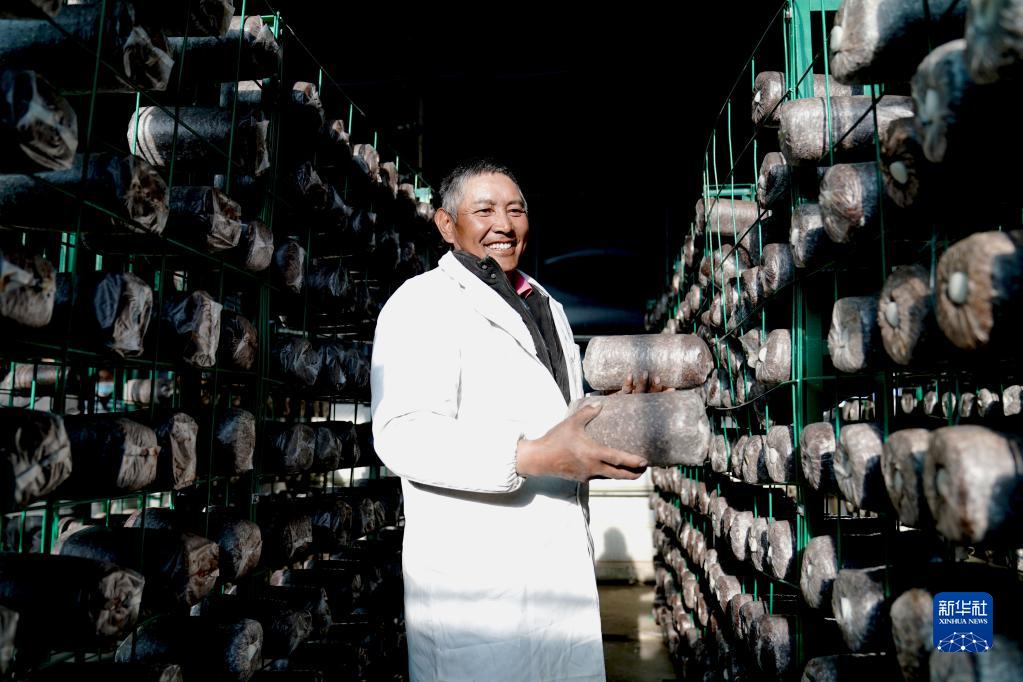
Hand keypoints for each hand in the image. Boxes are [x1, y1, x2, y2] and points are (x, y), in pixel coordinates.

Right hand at [515, 402, 647, 481]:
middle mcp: (593, 467)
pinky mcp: (581, 478)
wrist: (539, 459)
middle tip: (644, 470)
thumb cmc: (555, 439)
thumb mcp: (571, 422)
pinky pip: (599, 476)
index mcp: (593, 453)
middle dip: (633, 474)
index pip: (618, 460)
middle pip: (619, 475)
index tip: (645, 462)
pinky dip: (607, 474)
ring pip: (610, 477)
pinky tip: (608, 468)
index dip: (633, 462)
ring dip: (621, 475)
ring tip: (630, 470)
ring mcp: (587, 474)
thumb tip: (600, 403)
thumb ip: (587, 412)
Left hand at [611, 371, 675, 394]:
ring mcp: (631, 397)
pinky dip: (628, 383)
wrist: (613, 404)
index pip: (659, 395)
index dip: (665, 393)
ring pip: (638, 391)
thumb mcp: (642, 391)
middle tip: (658, 378)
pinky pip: (625, 389)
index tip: (673, 389)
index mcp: (648, 398)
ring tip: (645, 373)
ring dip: (642, 382)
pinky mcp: (621, 394)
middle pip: (650, 393)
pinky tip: (630, 375)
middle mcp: (641, 398)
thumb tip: (668, 373)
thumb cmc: (631, 394)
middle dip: (655, 387)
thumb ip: (654, 385)